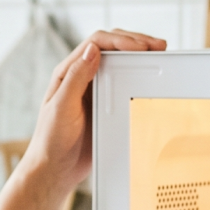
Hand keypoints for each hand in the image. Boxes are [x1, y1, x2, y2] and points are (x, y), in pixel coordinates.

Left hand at [23, 29, 164, 193]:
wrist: (55, 169)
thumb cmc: (51, 140)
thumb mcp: (62, 107)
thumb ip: (76, 78)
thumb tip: (92, 50)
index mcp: (68, 72)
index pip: (95, 44)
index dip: (120, 40)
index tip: (141, 46)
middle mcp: (81, 76)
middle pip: (110, 47)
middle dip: (135, 42)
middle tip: (157, 45)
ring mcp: (94, 90)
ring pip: (119, 62)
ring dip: (138, 56)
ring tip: (158, 54)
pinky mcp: (104, 105)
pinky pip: (123, 83)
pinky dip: (138, 76)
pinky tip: (149, 77)